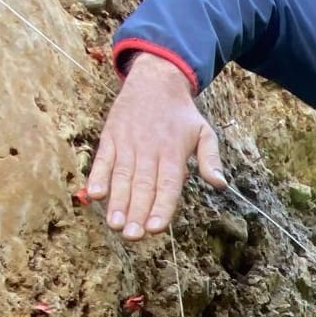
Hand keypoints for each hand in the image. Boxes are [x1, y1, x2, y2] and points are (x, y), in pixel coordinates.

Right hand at [85, 53, 226, 239]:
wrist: (155, 79)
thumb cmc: (181, 113)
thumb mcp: (204, 131)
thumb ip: (211, 159)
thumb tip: (221, 184)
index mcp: (173, 153)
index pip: (168, 185)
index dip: (161, 207)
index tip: (155, 228)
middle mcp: (150, 150)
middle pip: (143, 186)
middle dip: (137, 212)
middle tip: (132, 236)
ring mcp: (128, 143)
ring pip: (122, 176)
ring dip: (117, 201)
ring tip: (115, 225)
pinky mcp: (111, 137)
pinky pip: (103, 159)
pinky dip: (97, 176)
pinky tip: (94, 195)